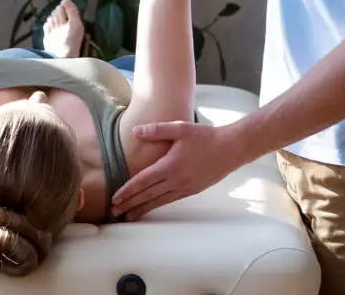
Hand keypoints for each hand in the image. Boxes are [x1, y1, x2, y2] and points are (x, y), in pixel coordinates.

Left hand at [110, 120, 240, 219]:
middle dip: (130, 204)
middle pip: (148, 195)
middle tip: (114, 213)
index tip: (115, 199)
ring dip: (142, 209)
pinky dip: (158, 205)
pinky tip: (151, 206)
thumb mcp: (180, 129)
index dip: (127, 191)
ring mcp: (185, 188)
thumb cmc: (205, 137)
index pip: (143, 182)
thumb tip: (136, 131)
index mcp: (170, 166)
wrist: (231, 149)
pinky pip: (170, 200)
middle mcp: (176, 180)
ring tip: (128, 216)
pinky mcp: (192, 190)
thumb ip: (156, 130)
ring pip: (159, 201)